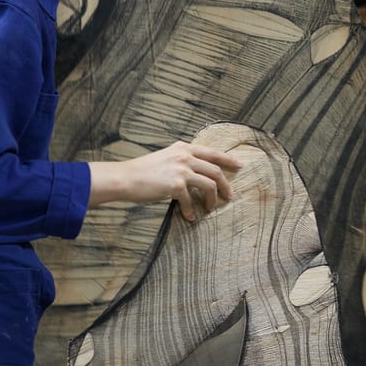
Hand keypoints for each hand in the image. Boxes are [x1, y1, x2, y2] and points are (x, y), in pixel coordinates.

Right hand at [89, 141, 244, 221]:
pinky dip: (191, 210)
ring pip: (210, 184)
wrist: (125, 177)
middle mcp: (184, 156)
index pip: (212, 152)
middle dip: (225, 185)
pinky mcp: (176, 185)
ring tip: (210, 208)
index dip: (228, 159)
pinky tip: (189, 217)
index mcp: (183, 148)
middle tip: (229, 196)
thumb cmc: (143, 171)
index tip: (240, 165)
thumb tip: (197, 171)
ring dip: (212, 199)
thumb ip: (181, 160)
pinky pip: (191, 200)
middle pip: (216, 170)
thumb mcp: (165, 157)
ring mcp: (181, 170)